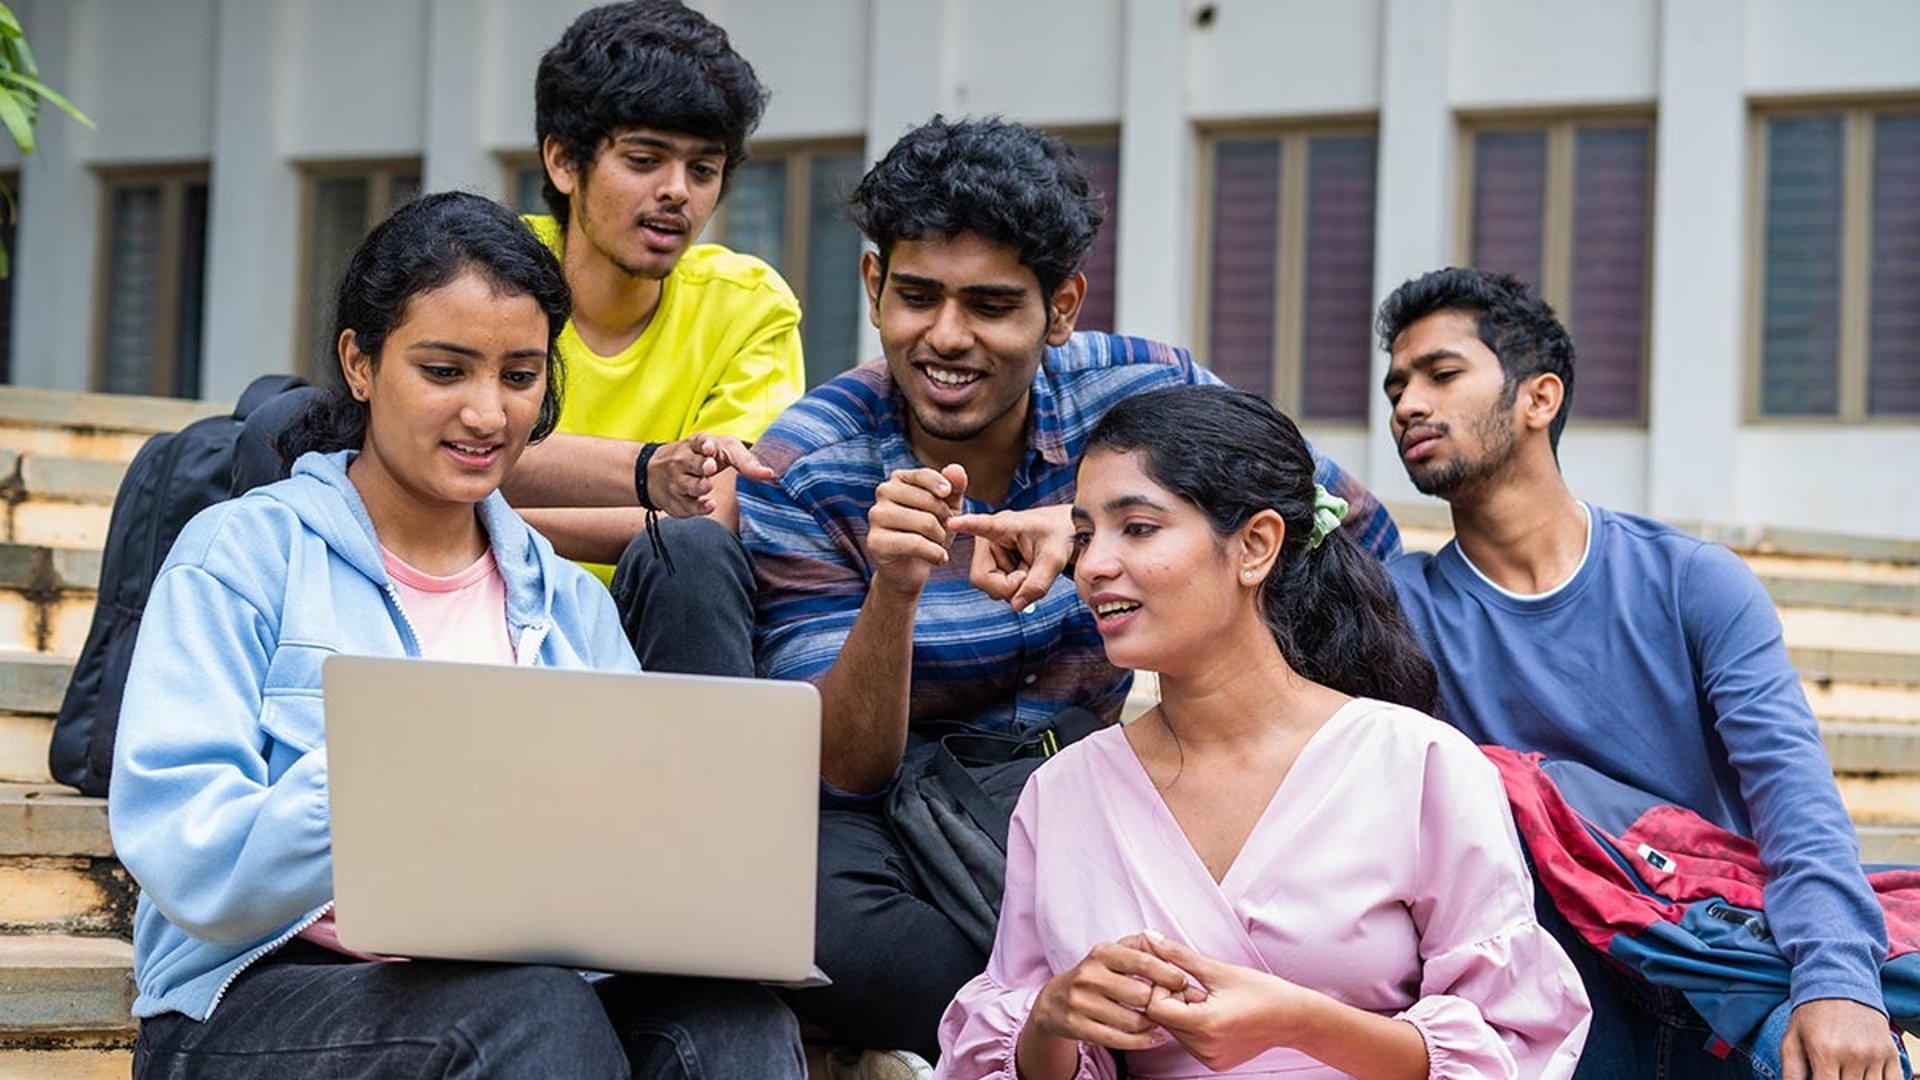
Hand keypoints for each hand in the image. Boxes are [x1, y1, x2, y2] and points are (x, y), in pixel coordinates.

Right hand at [645, 434, 775, 516]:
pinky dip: (698, 507)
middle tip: (710, 468)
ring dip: (698, 486)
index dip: (704, 444)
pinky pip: (687, 505)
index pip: (699, 441)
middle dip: (701, 465)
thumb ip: (745, 461)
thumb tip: (770, 474)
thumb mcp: (722, 451)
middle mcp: (682, 461)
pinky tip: (710, 505)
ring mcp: (676, 481)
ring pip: (687, 485)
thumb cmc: (702, 457)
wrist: (658, 472)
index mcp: (695, 444)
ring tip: (707, 486)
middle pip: (691, 463)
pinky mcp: (675, 501)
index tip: (709, 448)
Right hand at [866, 464, 967, 597]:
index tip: (948, 496)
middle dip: (945, 519)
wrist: (910, 569)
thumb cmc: (929, 533)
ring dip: (940, 538)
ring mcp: (876, 516)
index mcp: (898, 479)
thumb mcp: (947, 509)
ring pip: (924, 523)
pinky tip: (940, 559)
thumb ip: (955, 488)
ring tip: (940, 545)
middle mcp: (883, 493)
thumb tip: (956, 469)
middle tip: (945, 532)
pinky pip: (915, 544)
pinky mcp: (875, 541)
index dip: (943, 487)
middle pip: (928, 501)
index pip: (924, 475)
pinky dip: (934, 554)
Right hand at [948, 505, 1074, 611]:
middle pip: (982, 577)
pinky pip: (995, 587)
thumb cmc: (1059, 537)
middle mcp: (988, 538)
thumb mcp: (1055, 560)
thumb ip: (1038, 584)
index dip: (967, 525)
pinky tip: (1024, 573)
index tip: (952, 522)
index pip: (983, 526)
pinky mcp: (991, 563)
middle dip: (1007, 587)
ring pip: (988, 586)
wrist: (1063, 533)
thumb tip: (1016, 606)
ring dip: (1012, 587)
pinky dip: (1012, 587)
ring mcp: (988, 553)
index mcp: (1004, 525)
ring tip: (1028, 570)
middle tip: (1028, 577)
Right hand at [1026, 935, 1193, 1052]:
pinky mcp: (1077, 1026)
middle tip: (1174, 1007)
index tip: (1183, 982)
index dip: (1167, 973)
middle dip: (1160, 1003)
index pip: (1142, 961)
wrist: (1053, 1002)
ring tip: (1161, 1022)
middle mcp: (1089, 976)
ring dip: (1152, 1024)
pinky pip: (1118, 1039)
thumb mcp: (1111, 954)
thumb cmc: (1094, 975)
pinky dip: (1142, 1041)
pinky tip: (1154, 1038)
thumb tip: (1170, 947)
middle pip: (1140, 994)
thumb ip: (1140, 947)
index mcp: (1101, 953)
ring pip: (1131, 1021)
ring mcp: (1080, 1002)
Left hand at [1138, 930, 1317, 1071]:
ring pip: (1173, 1031)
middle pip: (1162, 1019)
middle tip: (1199, 988)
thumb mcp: (1219, 970)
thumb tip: (1150, 938)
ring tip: (1209, 1001)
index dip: (1164, 987)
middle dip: (1173, 999)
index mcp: (1205, 1024)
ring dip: (1182, 1012)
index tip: (1185, 979)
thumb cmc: (1263, 991)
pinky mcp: (1214, 1063)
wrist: (1294, 1018)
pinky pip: (1188, 1042)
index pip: (1155, 1007)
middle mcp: (1204, 1047)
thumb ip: (1179, 955)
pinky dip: (1193, 1026)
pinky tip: (1215, 1015)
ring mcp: (1209, 1058)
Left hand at [1780, 998, 1901, 1079]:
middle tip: (1830, 1070)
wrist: (1839, 983)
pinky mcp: (1890, 1052)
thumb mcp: (1792, 1040)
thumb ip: (1791, 1072)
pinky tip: (1863, 1074)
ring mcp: (1875, 1054)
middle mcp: (1853, 1053)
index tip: (1819, 1077)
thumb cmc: (1811, 1015)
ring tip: (1843, 1070)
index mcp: (1825, 1051)